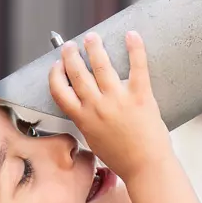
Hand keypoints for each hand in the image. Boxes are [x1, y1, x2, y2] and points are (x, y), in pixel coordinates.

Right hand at [48, 31, 172, 180]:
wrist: (146, 167)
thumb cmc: (122, 158)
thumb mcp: (94, 140)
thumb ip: (88, 122)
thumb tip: (85, 108)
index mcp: (83, 119)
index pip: (59, 91)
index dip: (55, 75)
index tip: (56, 65)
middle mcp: (96, 107)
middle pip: (77, 74)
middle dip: (71, 55)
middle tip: (70, 45)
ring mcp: (117, 100)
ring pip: (101, 66)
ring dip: (94, 48)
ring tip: (92, 37)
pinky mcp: (140, 96)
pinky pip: (137, 67)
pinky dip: (135, 48)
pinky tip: (132, 35)